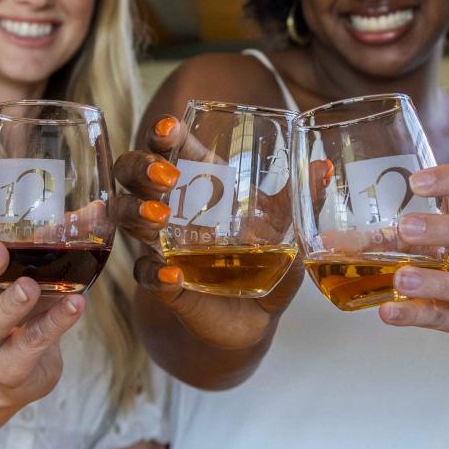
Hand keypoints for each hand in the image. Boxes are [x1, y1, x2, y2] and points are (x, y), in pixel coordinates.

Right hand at [0, 204, 87, 410]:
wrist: (16, 373)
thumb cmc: (15, 307)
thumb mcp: (21, 270)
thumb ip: (50, 239)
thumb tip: (95, 209)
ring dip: (8, 305)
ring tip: (30, 286)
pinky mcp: (11, 369)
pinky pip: (29, 345)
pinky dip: (54, 323)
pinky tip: (75, 304)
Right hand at [111, 115, 302, 348]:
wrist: (254, 320)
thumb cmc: (266, 262)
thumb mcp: (287, 230)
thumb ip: (303, 198)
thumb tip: (322, 167)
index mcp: (200, 183)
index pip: (170, 147)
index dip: (164, 133)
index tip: (169, 128)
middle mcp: (171, 208)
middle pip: (133, 172)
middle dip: (141, 166)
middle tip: (166, 175)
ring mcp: (161, 245)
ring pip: (126, 216)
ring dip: (137, 211)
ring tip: (160, 216)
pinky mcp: (163, 283)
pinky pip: (144, 272)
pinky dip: (154, 271)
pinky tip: (172, 273)